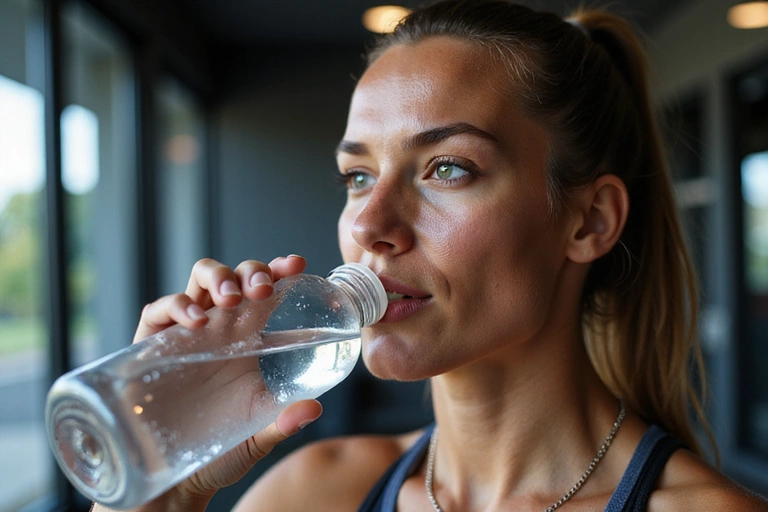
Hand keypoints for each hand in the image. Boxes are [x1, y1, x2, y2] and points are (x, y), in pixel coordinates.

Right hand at [96, 255, 322, 510]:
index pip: (265, 293)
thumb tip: (313, 408)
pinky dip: (178, 305)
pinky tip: (197, 319)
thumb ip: (284, 421)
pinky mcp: (151, 345)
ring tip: (231, 297)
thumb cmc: (220, 450)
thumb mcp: (258, 433)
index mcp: (248, 339)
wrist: (174, 479)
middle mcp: (219, 329)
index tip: (297, 265)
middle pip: (235, 276)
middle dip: (251, 271)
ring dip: (218, 276)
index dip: (279, 272)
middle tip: (263, 288)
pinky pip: (160, 310)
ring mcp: (185, 332)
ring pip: (199, 279)